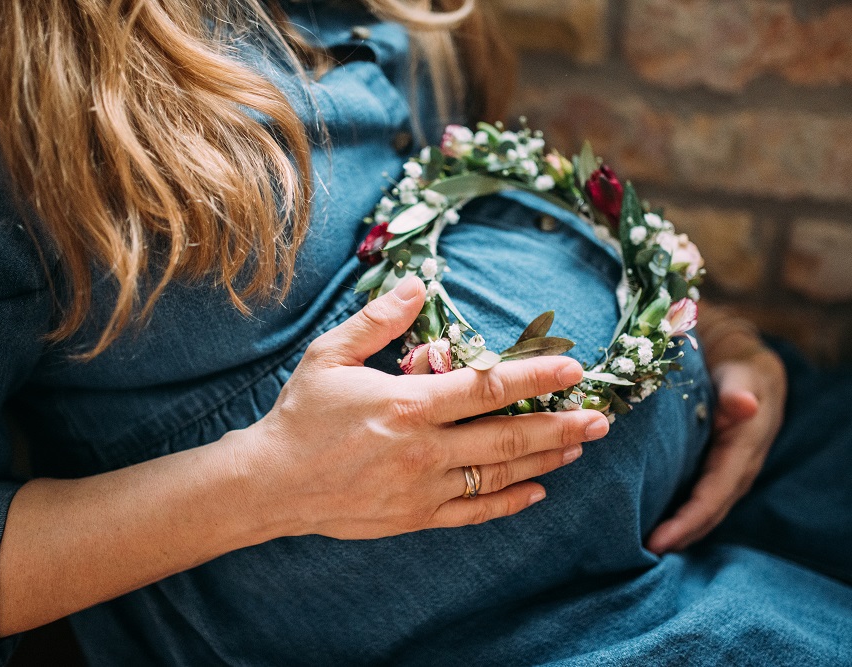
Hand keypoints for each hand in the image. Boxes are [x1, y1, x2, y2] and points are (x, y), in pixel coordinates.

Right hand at [241, 277, 610, 540]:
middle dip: (560, 426)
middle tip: (600, 419)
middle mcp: (423, 449)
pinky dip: (510, 502)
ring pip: (499, 476)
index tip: (573, 368)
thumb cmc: (301, 413)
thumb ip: (378, 319)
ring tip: (578, 446)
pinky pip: (475, 511)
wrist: (270, 483)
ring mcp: (422, 488)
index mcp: (406, 404)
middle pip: (507, 438)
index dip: (535, 377)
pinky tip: (536, 490)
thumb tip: (419, 282)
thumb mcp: (330, 354)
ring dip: (544, 460)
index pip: (487, 387)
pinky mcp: (415, 516)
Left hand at [648, 336, 785, 553]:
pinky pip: (703, 497)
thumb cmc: (739, 370)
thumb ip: (739, 391)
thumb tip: (744, 406)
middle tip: (646, 553)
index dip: (688, 520)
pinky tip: (660, 524)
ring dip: (683, 530)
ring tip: (649, 547)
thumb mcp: (741, 375)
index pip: (714, 494)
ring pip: (707, 509)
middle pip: (710, 511)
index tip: (659, 540)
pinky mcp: (718, 467)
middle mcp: (739, 467)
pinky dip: (684, 515)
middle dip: (681, 534)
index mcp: (743, 449)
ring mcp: (730, 470)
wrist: (749, 368)